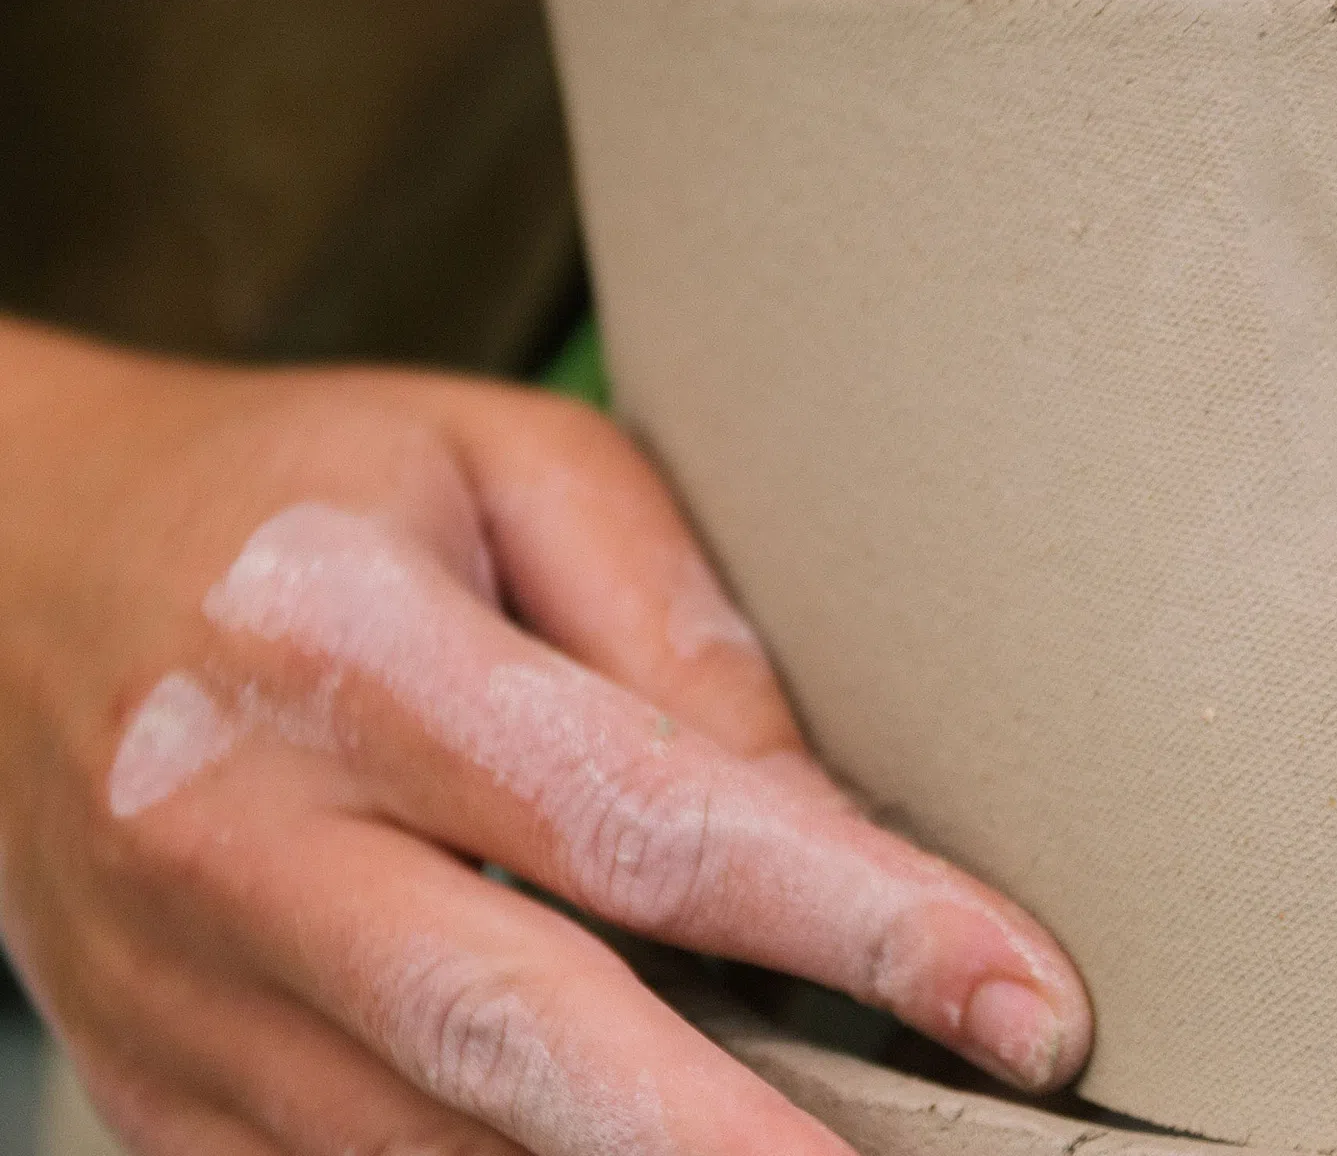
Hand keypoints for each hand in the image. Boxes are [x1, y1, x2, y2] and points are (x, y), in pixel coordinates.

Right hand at [0, 331, 1087, 1155]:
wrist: (9, 565)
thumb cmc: (297, 497)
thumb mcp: (508, 466)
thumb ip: (672, 628)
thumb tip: (819, 822)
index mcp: (332, 645)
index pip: (638, 815)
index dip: (850, 921)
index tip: (1019, 996)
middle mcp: (232, 836)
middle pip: (514, 1037)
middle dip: (732, 1139)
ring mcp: (177, 991)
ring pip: (436, 1149)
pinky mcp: (158, 1089)